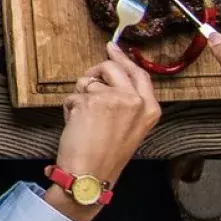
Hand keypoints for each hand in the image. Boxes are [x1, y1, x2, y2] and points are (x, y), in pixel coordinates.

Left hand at [50, 43, 160, 219]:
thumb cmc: (106, 154)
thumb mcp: (131, 127)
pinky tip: (76, 125)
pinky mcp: (91, 100)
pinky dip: (69, 107)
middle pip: (111, 68)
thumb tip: (109, 76)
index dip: (123, 59)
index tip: (111, 47)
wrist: (91, 173)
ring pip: (88, 80)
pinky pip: (73, 94)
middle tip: (87, 86)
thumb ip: (127, 102)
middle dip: (94, 74)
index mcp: (150, 108)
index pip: (139, 73)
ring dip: (80, 95)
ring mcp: (114, 98)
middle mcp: (135, 100)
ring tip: (84, 119)